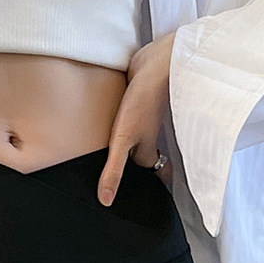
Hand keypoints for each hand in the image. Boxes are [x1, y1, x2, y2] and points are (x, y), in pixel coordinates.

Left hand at [97, 31, 175, 205]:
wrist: (157, 62)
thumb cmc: (145, 101)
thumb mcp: (124, 140)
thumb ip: (114, 170)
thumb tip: (106, 200)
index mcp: (146, 147)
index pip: (147, 172)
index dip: (144, 184)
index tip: (140, 196)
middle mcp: (145, 133)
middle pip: (142, 153)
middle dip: (135, 163)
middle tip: (126, 174)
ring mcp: (141, 115)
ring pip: (136, 133)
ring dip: (129, 140)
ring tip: (114, 150)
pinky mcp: (135, 97)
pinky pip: (129, 113)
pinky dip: (121, 118)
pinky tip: (108, 117)